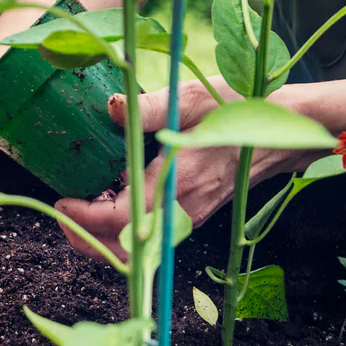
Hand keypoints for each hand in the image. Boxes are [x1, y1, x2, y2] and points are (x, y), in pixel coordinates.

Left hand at [53, 78, 316, 260]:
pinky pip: (154, 236)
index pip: (122, 219)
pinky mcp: (195, 213)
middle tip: (61, 216)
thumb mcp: (191, 98)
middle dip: (88, 239)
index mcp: (177, 183)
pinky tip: (110, 204)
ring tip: (78, 214)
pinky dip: (126, 231)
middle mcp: (183, 208)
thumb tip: (113, 107)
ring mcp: (191, 215)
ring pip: (141, 247)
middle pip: (128, 247)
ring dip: (106, 239)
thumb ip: (149, 107)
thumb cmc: (239, 109)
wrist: (284, 128)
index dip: (85, 217)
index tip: (61, 202)